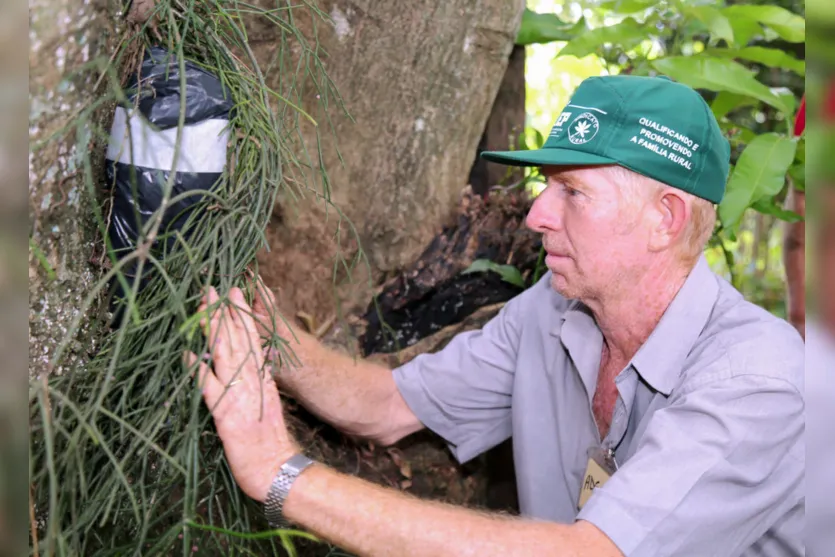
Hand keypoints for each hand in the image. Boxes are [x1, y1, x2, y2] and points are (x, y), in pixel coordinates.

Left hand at [186, 286, 298, 501]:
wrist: (276, 468)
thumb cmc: (271, 443)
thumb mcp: (270, 404)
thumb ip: (260, 382)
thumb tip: (251, 362)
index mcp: (263, 378)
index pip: (253, 339)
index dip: (241, 315)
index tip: (233, 294)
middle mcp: (253, 381)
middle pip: (238, 340)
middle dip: (225, 312)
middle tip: (213, 288)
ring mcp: (240, 395)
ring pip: (225, 354)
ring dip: (213, 329)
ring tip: (203, 307)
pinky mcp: (226, 414)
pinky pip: (210, 387)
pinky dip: (199, 369)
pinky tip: (189, 352)